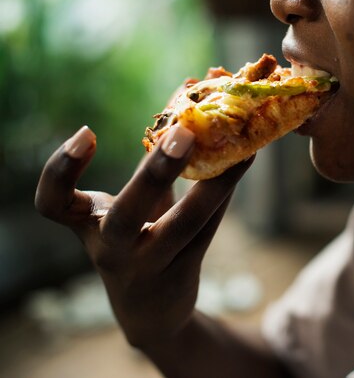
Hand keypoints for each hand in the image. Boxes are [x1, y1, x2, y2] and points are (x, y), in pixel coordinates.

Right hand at [34, 125, 252, 347]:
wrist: (150, 311)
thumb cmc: (136, 243)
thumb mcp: (130, 208)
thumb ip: (151, 164)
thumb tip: (185, 98)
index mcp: (88, 226)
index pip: (53, 204)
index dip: (61, 170)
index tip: (87, 133)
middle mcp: (113, 250)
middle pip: (126, 217)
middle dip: (155, 174)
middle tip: (183, 133)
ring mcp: (150, 266)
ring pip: (185, 224)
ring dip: (213, 184)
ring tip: (239, 148)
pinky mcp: (184, 271)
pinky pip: (207, 227)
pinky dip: (224, 192)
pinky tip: (245, 162)